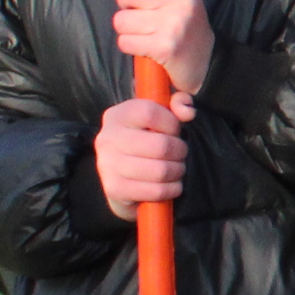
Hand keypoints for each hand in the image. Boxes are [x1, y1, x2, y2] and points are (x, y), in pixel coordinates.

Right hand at [92, 94, 192, 219]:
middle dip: (180, 151)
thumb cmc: (146, 140)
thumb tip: (187, 111)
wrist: (122, 177)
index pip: (150, 113)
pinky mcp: (114, 189)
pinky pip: (155, 191)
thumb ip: (178, 103)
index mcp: (117, 115)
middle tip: (180, 154)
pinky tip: (171, 185)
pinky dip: (171, 189)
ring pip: (160, 171)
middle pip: (160, 146)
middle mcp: (107, 138)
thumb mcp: (160, 116)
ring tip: (177, 169)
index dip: (171, 123)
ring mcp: (107, 165)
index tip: (174, 131)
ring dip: (177, 172)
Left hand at [113, 0, 213, 94]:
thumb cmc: (184, 24)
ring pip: (121, 20)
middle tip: (143, 14)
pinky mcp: (165, 47)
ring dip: (128, 30)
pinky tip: (147, 47)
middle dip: (126, 6)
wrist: (206, 62)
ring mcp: (174, 23)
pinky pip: (124, 41)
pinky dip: (131, 46)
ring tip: (147, 33)